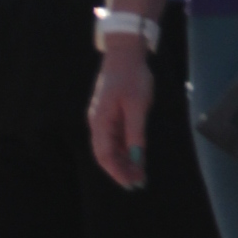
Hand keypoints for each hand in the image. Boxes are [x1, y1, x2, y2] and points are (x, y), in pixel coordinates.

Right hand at [87, 39, 154, 186]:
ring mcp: (103, 119)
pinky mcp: (110, 115)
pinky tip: (137, 157)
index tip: (131, 184)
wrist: (125, 53)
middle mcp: (97, 123)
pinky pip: (115, 138)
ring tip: (140, 174)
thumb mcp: (138, 106)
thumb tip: (137, 158)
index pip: (104, 155)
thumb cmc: (132, 77)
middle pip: (105, 154)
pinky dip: (125, 150)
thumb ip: (136, 133)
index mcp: (100, 121)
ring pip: (111, 148)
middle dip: (121, 171)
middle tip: (139, 183)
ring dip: (124, 162)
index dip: (117, 172)